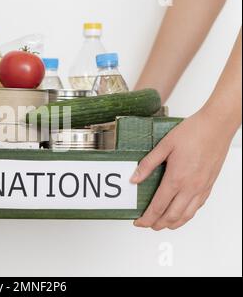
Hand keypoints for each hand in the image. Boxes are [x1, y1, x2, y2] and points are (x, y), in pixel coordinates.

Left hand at [130, 110, 232, 229]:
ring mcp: (202, 187)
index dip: (146, 218)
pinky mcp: (209, 185)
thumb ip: (147, 164)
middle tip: (146, 224)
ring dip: (173, 223)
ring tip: (161, 224)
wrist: (216, 125)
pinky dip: (187, 215)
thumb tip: (134, 179)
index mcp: (176, 178)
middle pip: (172, 216)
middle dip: (157, 224)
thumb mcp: (163, 146)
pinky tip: (181, 212)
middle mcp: (191, 187)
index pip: (158, 207)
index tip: (138, 222)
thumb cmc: (193, 132)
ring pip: (187, 215)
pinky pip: (198, 207)